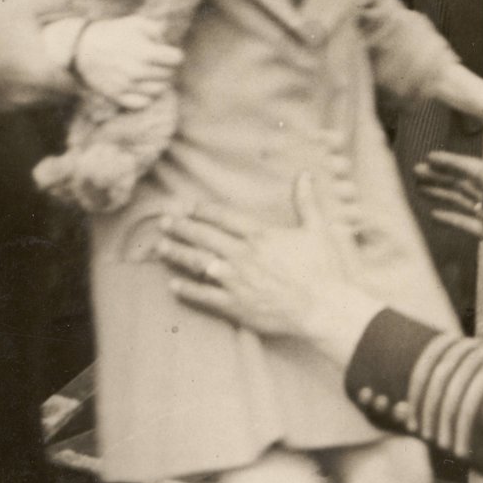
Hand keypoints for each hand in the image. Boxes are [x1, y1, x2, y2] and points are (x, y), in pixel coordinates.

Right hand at [0, 1, 75, 113]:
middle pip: (63, 97)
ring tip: (48, 67)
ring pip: (44, 102)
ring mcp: (13, 105)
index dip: (83, 75)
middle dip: (68, 81)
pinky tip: (25, 73)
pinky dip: (29, 92)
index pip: (77, 87)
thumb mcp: (30, 1)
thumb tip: (84, 8)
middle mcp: (29, 97)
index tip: (85, 62)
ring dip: (49, 88)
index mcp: (42, 75)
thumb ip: (62, 1)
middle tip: (69, 61)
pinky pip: (25, 103)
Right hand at [74, 15, 182, 108]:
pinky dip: (146, 96)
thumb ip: (157, 28)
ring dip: (158, 82)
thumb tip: (168, 39)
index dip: (174, 54)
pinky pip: (143, 103)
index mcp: (145, 52)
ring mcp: (128, 86)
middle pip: (169, 74)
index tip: (167, 53)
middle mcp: (138, 71)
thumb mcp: (135, 22)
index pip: (176, 59)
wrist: (82, 48)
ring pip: (159, 90)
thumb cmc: (112, 33)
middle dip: (165, 67)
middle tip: (156, 62)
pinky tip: (141, 86)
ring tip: (150, 74)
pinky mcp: (117, 96)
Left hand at [157, 179, 375, 356]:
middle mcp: (243, 255)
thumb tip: (305, 174)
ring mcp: (236, 281)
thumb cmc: (321, 269)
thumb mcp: (316, 229)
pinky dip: (187, 290)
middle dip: (182, 227)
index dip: (203, 210)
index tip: (187, 205)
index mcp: (260, 235)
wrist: (322, 308)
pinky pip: (204, 296)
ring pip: (198, 263)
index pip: (224, 217)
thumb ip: (306, 201)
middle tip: (163, 220)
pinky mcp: (235, 306)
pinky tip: (173, 284)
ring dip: (177, 254)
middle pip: (204, 237)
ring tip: (160, 247)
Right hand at [418, 150, 482, 282]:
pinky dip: (450, 217)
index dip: (451, 164)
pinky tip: (435, 215)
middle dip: (440, 176)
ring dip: (441, 193)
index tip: (430, 158)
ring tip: (420, 187)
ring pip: (460, 200)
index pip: (472, 171)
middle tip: (416, 171)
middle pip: (462, 182)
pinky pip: (466, 222)